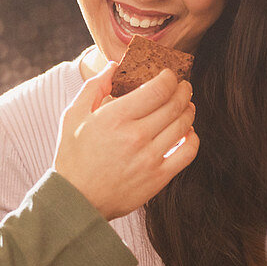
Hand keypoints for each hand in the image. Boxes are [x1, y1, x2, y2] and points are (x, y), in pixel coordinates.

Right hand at [53, 62, 197, 219]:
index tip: (169, 75)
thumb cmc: (73, 156)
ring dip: (189, 110)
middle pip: (175, 104)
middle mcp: (136, 136)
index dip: (169, 77)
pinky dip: (193, 139)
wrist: (77, 199)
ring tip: (186, 106)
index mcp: (116, 117)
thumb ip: (94, 87)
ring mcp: (150, 158)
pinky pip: (187, 153)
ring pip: (183, 125)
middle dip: (183, 90)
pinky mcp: (158, 178)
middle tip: (183, 86)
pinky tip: (187, 133)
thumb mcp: (73, 116)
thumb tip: (113, 66)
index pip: (158, 89)